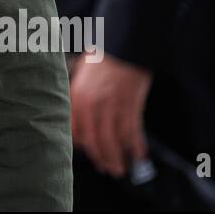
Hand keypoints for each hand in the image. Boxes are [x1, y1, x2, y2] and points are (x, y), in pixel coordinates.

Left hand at [68, 52, 151, 176]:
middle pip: (94, 141)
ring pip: (113, 141)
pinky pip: (132, 132)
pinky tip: (139, 153)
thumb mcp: (80, 76)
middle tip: (108, 169)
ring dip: (117, 158)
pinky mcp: (130, 105)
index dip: (83, 147)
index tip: (89, 155)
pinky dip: (135, 145)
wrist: (121, 44)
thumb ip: (77, 98)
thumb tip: (77, 120)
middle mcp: (91, 105)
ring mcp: (111, 106)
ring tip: (121, 168)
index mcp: (77, 98)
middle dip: (101, 158)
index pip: (75, 132)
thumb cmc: (101, 58)